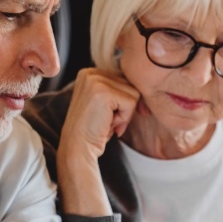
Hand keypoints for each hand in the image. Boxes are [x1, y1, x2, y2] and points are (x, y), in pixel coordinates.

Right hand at [56, 69, 141, 215]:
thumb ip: (117, 89)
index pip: (123, 79)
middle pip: (130, 84)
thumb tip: (144, 83)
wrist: (78, 148)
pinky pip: (131, 102)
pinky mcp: (103, 92)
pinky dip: (125, 118)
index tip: (109, 116)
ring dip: (125, 114)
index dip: (123, 102)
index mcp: (89, 73)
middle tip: (107, 121)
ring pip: (133, 93)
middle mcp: (90, 73)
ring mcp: (95, 81)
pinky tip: (109, 125)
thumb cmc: (94, 130)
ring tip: (107, 122)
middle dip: (125, 107)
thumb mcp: (105, 104)